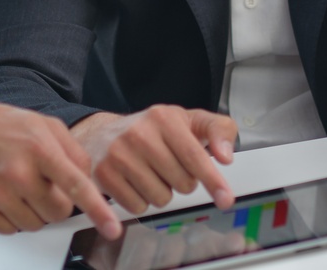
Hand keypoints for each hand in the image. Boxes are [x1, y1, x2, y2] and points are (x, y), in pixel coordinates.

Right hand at [0, 95, 122, 240]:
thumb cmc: (4, 125)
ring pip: (35, 225)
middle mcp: (18, 172)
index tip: (112, 229)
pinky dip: (12, 218)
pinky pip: (10, 231)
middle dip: (57, 203)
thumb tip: (88, 181)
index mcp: (39, 148)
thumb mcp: (45, 125)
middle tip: (42, 184)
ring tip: (19, 185)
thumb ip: (74, 150)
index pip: (76, 185)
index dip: (97, 210)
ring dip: (34, 212)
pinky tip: (4, 195)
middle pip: (58, 212)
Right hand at [71, 106, 237, 215]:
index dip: (213, 180)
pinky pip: (138, 207)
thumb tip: (225, 157)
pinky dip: (141, 201)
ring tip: (150, 172)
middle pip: (182, 184)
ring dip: (162, 192)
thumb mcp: (188, 120)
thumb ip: (218, 130)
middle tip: (169, 165)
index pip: (195, 156)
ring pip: (161, 199)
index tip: (225, 199)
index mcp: (163, 118)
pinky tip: (135, 184)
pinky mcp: (104, 175)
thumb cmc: (151, 130)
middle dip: (183, 181)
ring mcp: (118, 155)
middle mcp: (139, 134)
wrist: (101, 134)